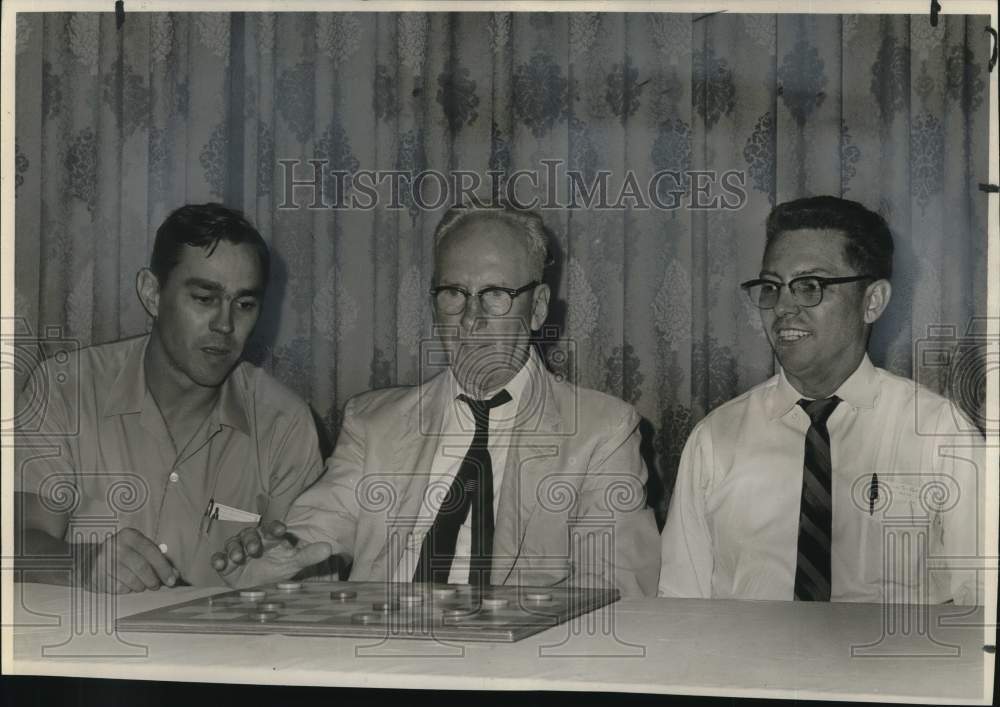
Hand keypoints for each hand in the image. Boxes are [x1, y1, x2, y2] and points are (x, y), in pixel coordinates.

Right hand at [79, 528, 179, 593]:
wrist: (87, 561)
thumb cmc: (120, 555)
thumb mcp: (137, 550)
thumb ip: (157, 559)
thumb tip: (175, 574)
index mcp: (129, 535)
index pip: (151, 551)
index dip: (164, 567)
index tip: (172, 580)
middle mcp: (115, 546)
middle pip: (142, 567)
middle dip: (153, 580)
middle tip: (156, 586)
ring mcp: (104, 561)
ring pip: (132, 580)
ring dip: (140, 587)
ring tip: (141, 585)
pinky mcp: (97, 576)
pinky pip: (119, 589)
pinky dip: (127, 590)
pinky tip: (125, 585)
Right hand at [211, 520, 331, 585]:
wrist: (258, 587)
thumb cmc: (278, 570)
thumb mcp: (293, 563)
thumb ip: (309, 555)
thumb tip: (328, 548)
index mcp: (270, 538)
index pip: (272, 529)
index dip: (275, 528)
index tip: (280, 530)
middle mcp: (252, 541)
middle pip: (250, 534)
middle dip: (252, 540)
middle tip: (255, 550)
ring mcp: (237, 551)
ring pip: (233, 544)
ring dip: (235, 549)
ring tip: (238, 558)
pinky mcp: (225, 564)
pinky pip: (218, 558)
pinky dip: (218, 559)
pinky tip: (220, 564)